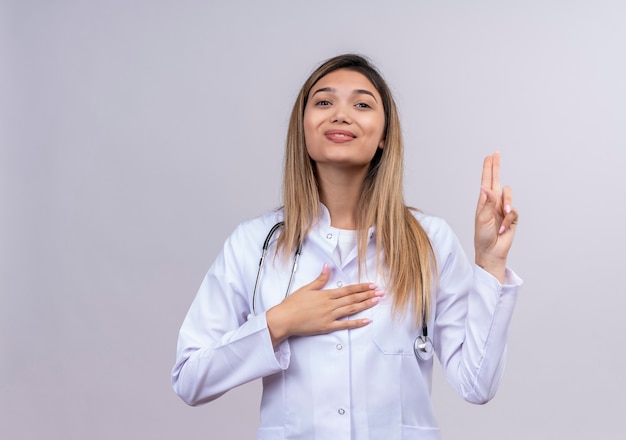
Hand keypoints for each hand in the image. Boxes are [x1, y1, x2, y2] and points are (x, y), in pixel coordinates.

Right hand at [266, 263, 383, 345]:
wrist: (284, 319)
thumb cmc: (293, 304)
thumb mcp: (306, 288)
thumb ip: (320, 279)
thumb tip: (327, 266)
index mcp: (325, 294)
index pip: (347, 289)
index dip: (361, 287)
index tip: (372, 285)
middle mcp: (330, 305)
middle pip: (353, 299)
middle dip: (368, 295)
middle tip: (381, 293)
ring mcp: (330, 316)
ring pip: (351, 310)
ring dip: (365, 305)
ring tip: (376, 301)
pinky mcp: (327, 327)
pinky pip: (345, 325)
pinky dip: (356, 323)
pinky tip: (366, 321)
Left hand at [474, 152, 518, 282]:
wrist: (492, 251)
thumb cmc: (483, 236)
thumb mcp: (482, 219)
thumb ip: (487, 202)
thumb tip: (485, 187)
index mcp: (483, 202)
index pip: (486, 181)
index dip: (488, 169)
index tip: (490, 156)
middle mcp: (493, 202)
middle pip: (496, 180)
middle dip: (496, 167)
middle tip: (496, 154)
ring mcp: (503, 209)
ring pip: (509, 195)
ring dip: (507, 204)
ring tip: (503, 216)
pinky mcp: (512, 217)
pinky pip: (515, 211)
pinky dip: (510, 219)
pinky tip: (504, 228)